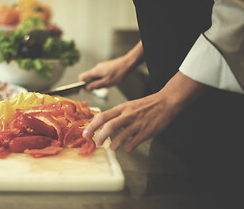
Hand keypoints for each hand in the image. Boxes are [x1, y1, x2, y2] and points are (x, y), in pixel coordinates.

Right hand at [79, 57, 128, 89]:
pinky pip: (100, 74)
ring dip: (99, 81)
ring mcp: (101, 67)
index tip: (87, 89)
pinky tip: (111, 79)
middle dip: (93, 84)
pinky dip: (103, 78)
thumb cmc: (118, 73)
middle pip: (89, 77)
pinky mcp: (105, 66)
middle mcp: (96, 68)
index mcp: (95, 71)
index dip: (82, 84)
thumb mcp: (107, 82)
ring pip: (95, 76)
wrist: (127, 63)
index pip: (82, 77)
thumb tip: (87, 88)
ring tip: (108, 83)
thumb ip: (96, 85)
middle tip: (102, 87)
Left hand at [83, 72, 209, 151]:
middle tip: (97, 143)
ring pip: (121, 135)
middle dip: (100, 136)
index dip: (91, 126)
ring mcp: (137, 123)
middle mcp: (128, 115)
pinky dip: (129, 147)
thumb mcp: (128, 107)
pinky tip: (127, 148)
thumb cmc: (146, 105)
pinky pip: (135, 142)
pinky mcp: (146, 131)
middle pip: (109, 126)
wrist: (165, 102)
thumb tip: (101, 126)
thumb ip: (115, 116)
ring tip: (112, 147)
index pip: (102, 116)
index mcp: (122, 108)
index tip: (85, 134)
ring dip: (114, 143)